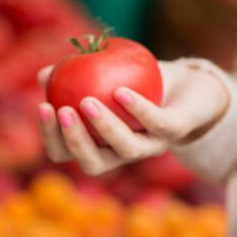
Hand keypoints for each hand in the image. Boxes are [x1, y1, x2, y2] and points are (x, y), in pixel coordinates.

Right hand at [36, 60, 227, 174]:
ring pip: (126, 150)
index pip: (69, 153)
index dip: (53, 137)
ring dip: (104, 128)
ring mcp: (153, 145)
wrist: (192, 84)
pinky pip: (156, 123)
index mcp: (103, 145)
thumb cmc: (143, 80)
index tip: (43, 107)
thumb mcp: (106, 72)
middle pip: (94, 164)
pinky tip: (121, 92)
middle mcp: (126, 153)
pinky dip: (138, 109)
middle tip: (62, 111)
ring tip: (87, 101)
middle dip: (74, 142)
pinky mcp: (176, 131)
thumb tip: (44, 75)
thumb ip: (76, 75)